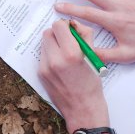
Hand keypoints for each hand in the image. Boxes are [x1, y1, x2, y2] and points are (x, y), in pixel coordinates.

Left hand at [38, 19, 110, 133]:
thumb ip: (85, 36)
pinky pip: (42, 56)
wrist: (82, 109)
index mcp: (71, 54)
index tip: (71, 31)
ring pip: (43, 44)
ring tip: (64, 54)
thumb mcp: (94, 57)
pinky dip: (50, 55)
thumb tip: (74, 23)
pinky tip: (60, 64)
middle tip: (67, 41)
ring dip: (53, 44)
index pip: (58, 26)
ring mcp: (45, 68)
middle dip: (57, 34)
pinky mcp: (40, 74)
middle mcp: (55, 60)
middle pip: (47, 33)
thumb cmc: (92, 84)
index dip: (65, 26)